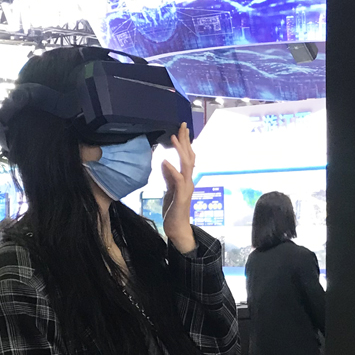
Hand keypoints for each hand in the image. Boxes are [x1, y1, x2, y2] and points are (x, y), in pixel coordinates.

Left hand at [161, 122, 196, 254]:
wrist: (177, 229)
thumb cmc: (173, 211)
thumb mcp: (169, 190)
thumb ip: (168, 177)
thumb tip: (164, 162)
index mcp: (186, 178)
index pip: (187, 156)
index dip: (185, 142)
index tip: (182, 129)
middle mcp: (189, 180)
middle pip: (189, 156)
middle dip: (186, 140)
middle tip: (182, 125)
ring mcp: (186, 188)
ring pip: (186, 165)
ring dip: (180, 150)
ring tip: (174, 137)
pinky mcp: (181, 196)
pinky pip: (177, 180)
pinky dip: (171, 170)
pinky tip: (165, 161)